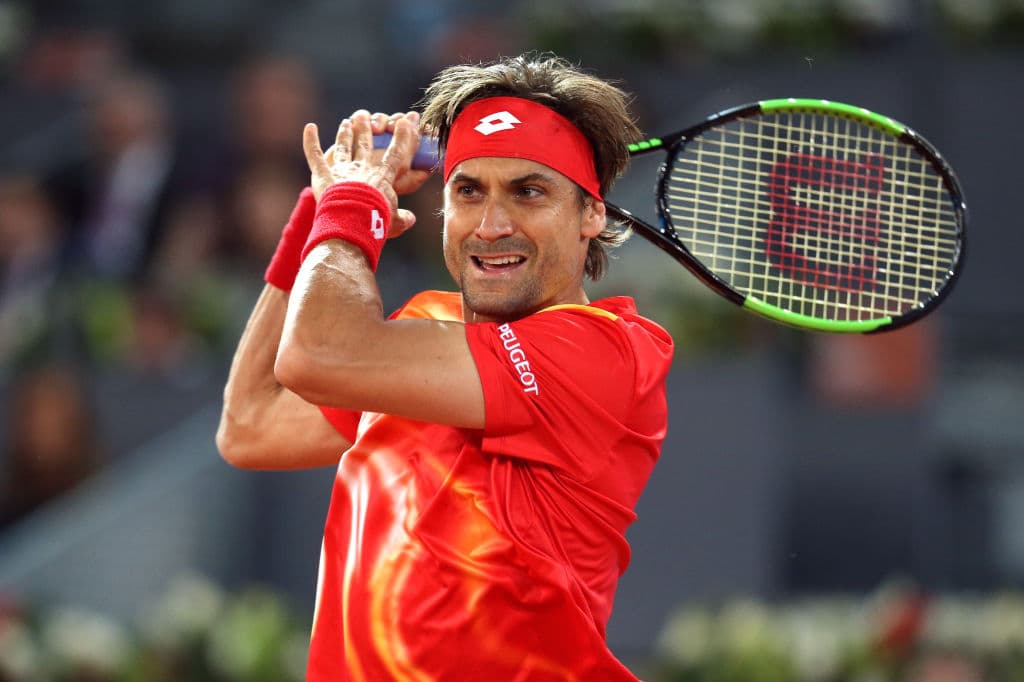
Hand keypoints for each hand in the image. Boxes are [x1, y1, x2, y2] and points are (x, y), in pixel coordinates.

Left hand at [303, 109, 420, 236]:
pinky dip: (311, 141)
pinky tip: (309, 128)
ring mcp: (342, 169)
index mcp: (382, 177)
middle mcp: (362, 168)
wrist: (352, 219)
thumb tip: (410, 219)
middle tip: (364, 115)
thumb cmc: (376, 221)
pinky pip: (315, 155)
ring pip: (344, 147)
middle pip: (365, 144)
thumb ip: (402, 218)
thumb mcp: (394, 221)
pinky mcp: (323, 174)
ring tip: (346, 122)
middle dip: (365, 129)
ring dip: (344, 134)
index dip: (401, 139)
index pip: (395, 155)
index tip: (405, 123)